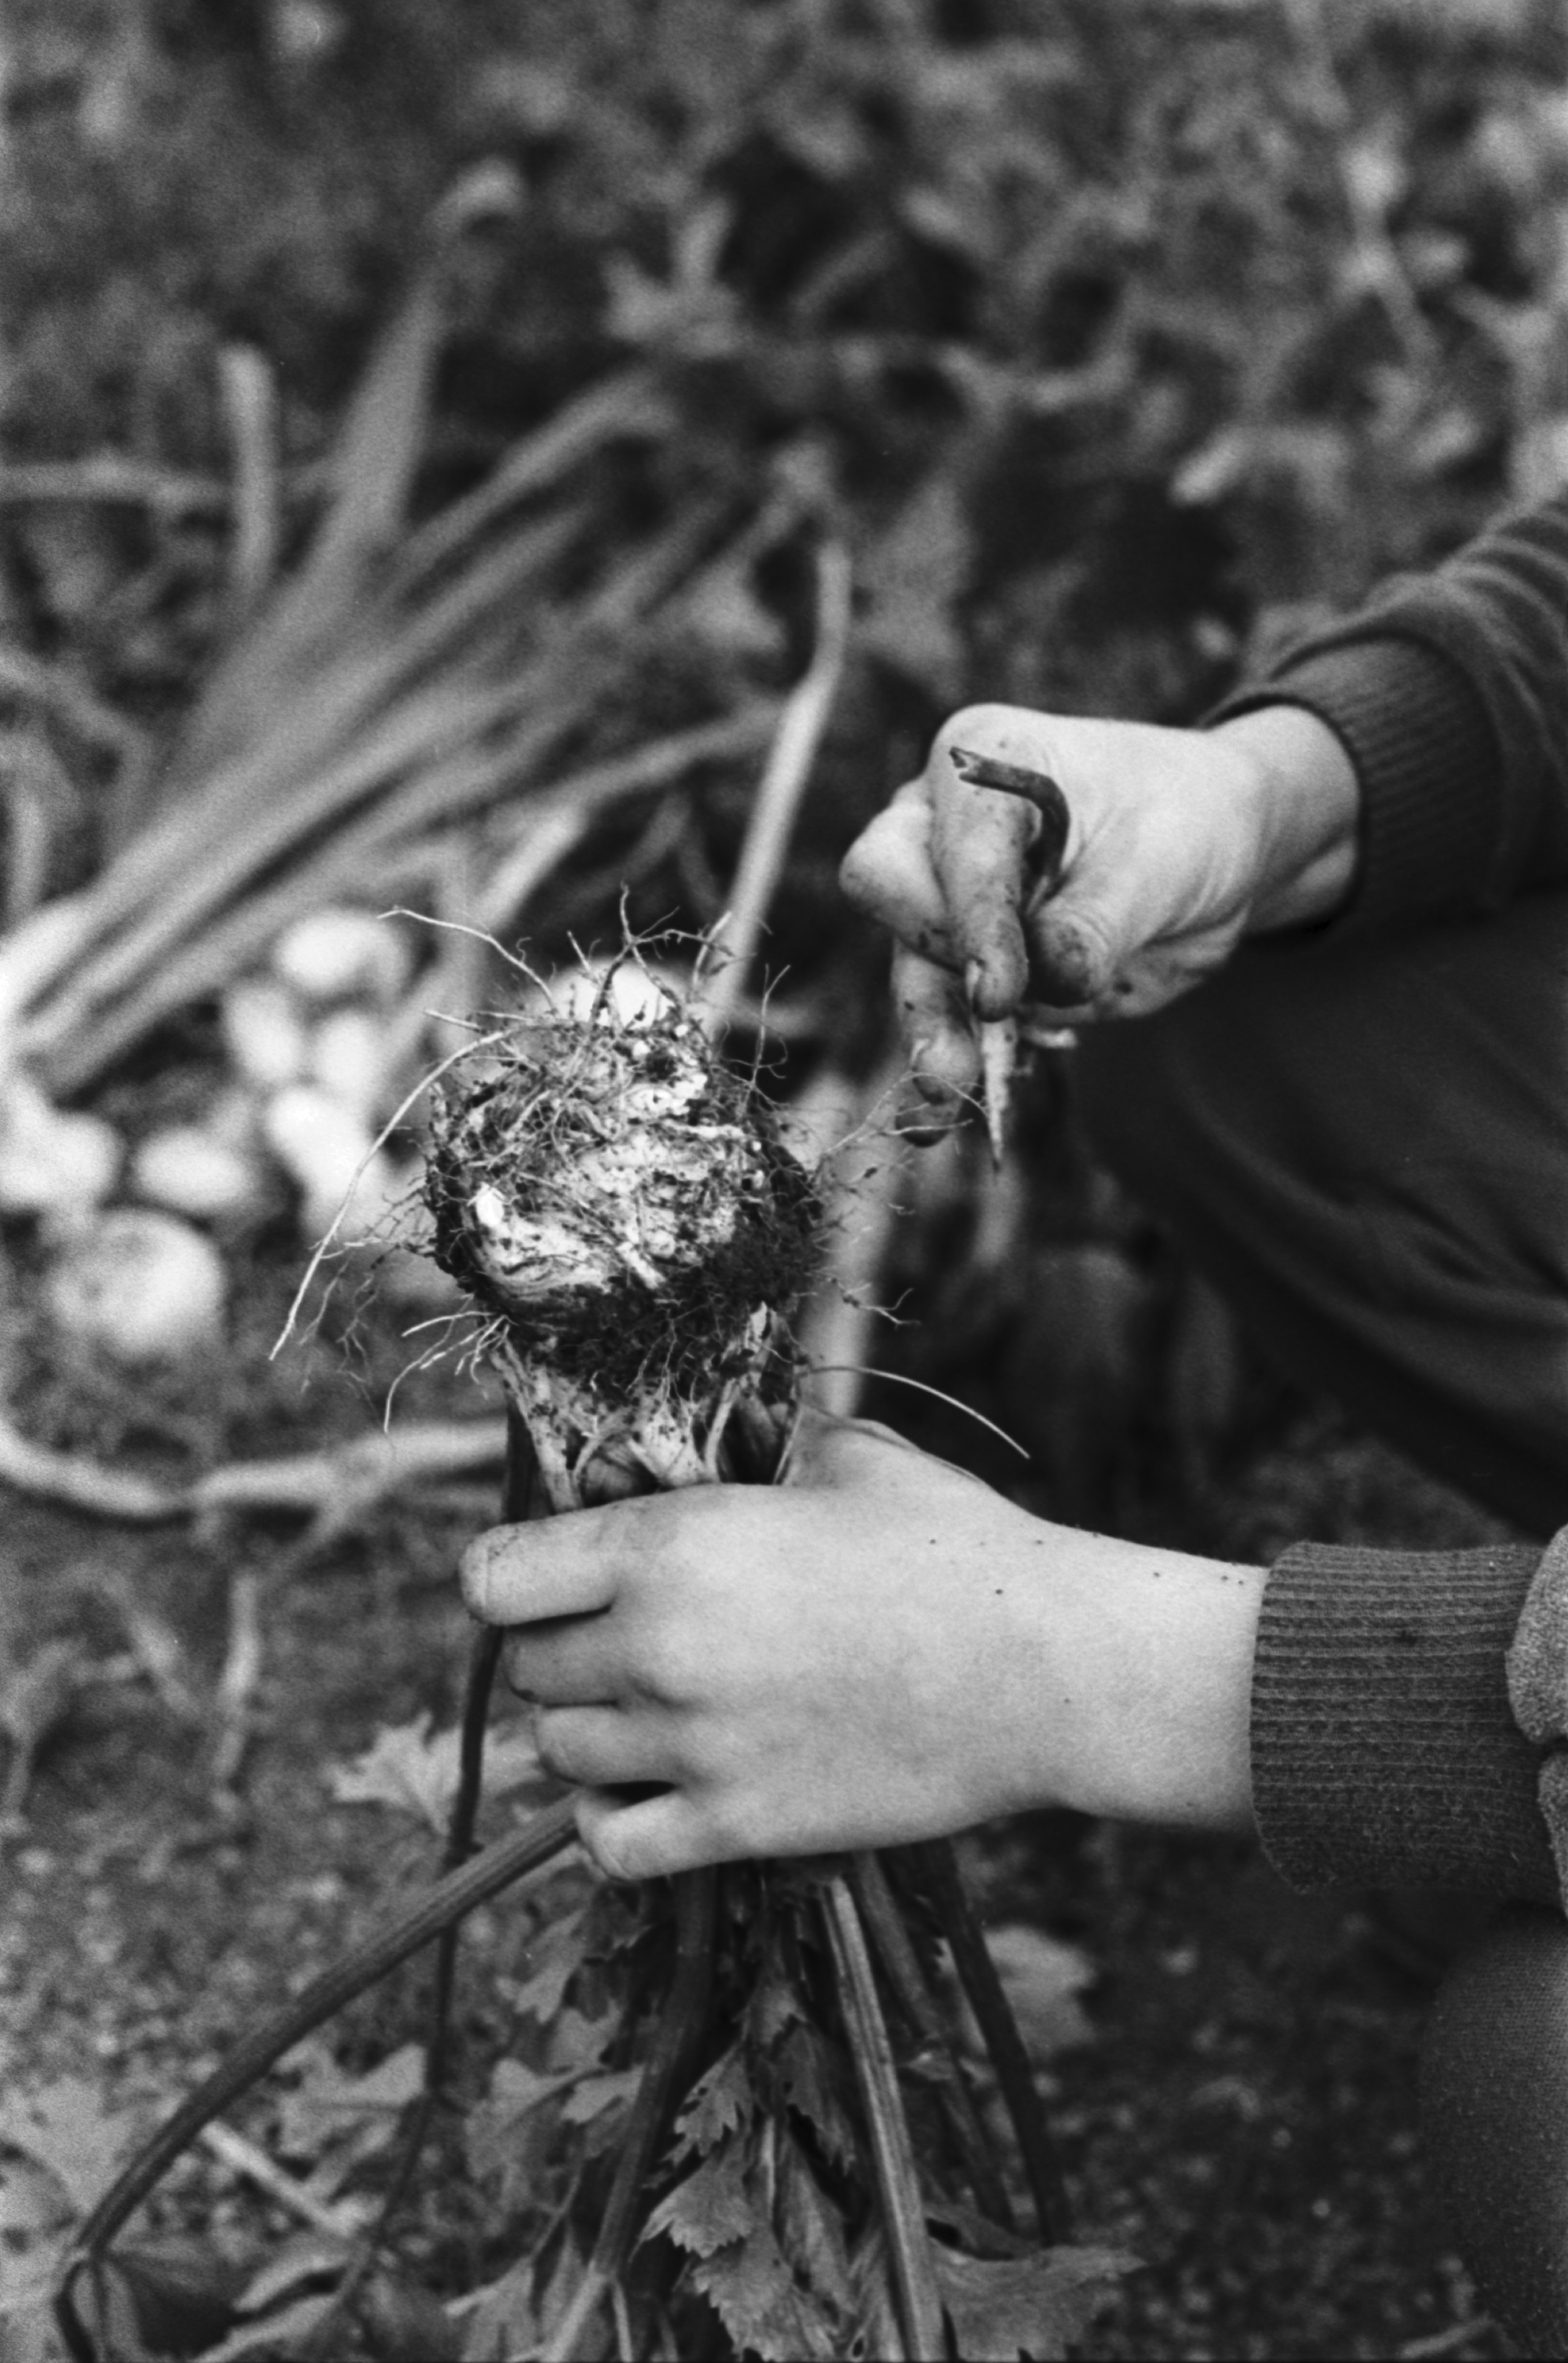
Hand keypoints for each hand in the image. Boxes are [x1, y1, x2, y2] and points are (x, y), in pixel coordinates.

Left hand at [460, 1412, 1262, 1878]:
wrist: (1048, 1669)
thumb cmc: (955, 1546)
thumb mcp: (849, 1458)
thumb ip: (763, 1449)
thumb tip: (731, 1442)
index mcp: (669, 1547)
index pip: (493, 1580)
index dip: (515, 1573)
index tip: (556, 1572)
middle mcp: (658, 1650)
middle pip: (529, 1668)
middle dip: (563, 1646)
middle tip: (626, 1633)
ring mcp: (694, 1748)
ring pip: (559, 1752)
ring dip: (588, 1727)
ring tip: (650, 1704)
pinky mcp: (739, 1826)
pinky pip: (608, 1846)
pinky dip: (611, 1818)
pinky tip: (653, 1783)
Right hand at [839, 700, 1357, 1124]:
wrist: (1220, 853)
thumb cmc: (1188, 823)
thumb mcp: (1158, 865)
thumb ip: (1094, 923)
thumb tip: (1043, 982)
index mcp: (983, 766)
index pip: (947, 847)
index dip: (968, 924)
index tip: (995, 996)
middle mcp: (944, 827)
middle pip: (891, 894)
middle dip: (927, 973)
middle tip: (958, 1053)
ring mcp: (950, 900)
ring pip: (913, 969)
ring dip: (932, 1037)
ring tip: (948, 1105)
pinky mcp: (970, 965)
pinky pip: (949, 1014)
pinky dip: (963, 1056)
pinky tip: (963, 1109)